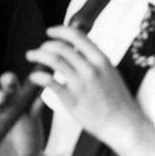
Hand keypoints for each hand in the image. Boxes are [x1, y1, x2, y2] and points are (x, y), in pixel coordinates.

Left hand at [25, 25, 141, 148]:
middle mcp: (90, 69)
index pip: (77, 36)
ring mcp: (80, 84)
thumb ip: (95, 60)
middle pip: (61, 48)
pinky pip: (49, 82)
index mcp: (101, 60)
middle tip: (39, 49)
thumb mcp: (111, 73)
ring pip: (53, 61)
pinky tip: (33, 76)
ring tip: (31, 56)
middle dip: (46, 45)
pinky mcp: (71, 99)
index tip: (50, 31)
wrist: (123, 125)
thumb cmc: (117, 101)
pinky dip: (38, 76)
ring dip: (38, 55)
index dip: (60, 31)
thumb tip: (80, 46)